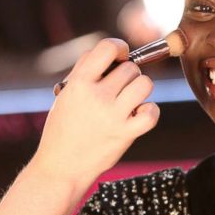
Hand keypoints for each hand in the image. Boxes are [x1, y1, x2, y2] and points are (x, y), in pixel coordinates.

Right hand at [32, 38, 159, 196]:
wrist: (62, 166)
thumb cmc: (63, 129)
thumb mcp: (66, 94)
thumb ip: (86, 70)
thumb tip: (112, 51)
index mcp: (79, 83)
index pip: (107, 47)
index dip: (119, 48)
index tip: (120, 56)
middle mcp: (97, 96)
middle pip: (130, 68)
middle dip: (128, 75)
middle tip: (118, 90)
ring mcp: (113, 116)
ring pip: (145, 84)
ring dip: (140, 90)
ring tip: (129, 101)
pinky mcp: (126, 134)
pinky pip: (152, 111)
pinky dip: (149, 111)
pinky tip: (138, 115)